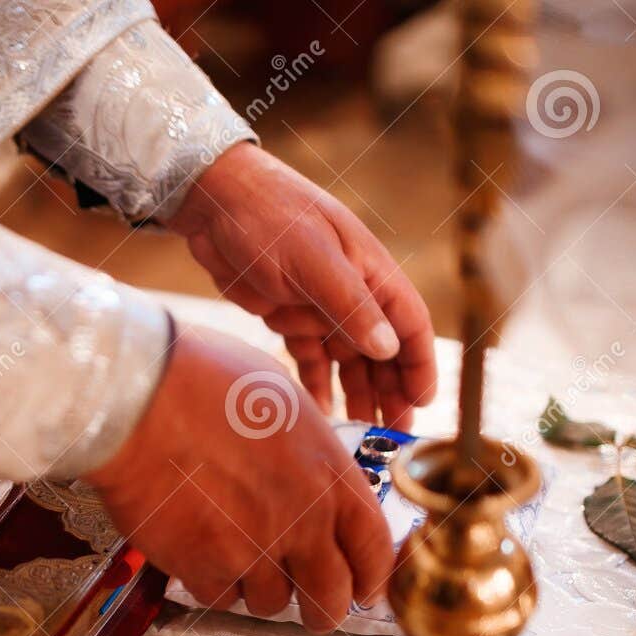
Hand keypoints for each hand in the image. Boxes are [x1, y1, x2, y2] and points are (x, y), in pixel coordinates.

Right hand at [84, 324, 391, 632]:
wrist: (137, 397)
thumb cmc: (203, 379)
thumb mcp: (282, 400)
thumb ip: (308, 452)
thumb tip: (313, 475)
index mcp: (329, 475)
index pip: (374, 549)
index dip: (372, 578)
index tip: (364, 590)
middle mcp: (302, 520)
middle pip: (330, 598)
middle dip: (322, 608)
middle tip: (309, 606)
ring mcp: (253, 549)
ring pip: (270, 602)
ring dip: (257, 587)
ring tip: (235, 553)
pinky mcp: (204, 568)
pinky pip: (220, 597)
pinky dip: (212, 582)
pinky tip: (198, 550)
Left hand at [167, 143, 436, 429]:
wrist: (213, 201)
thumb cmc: (268, 214)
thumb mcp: (312, 258)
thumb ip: (350, 304)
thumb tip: (388, 347)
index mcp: (370, 271)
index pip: (409, 323)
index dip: (419, 363)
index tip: (422, 401)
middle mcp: (352, 291)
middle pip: (382, 350)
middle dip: (390, 390)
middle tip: (392, 434)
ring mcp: (320, 305)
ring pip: (348, 359)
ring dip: (357, 393)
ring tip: (362, 432)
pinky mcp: (289, 315)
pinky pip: (310, 358)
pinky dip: (316, 384)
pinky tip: (320, 413)